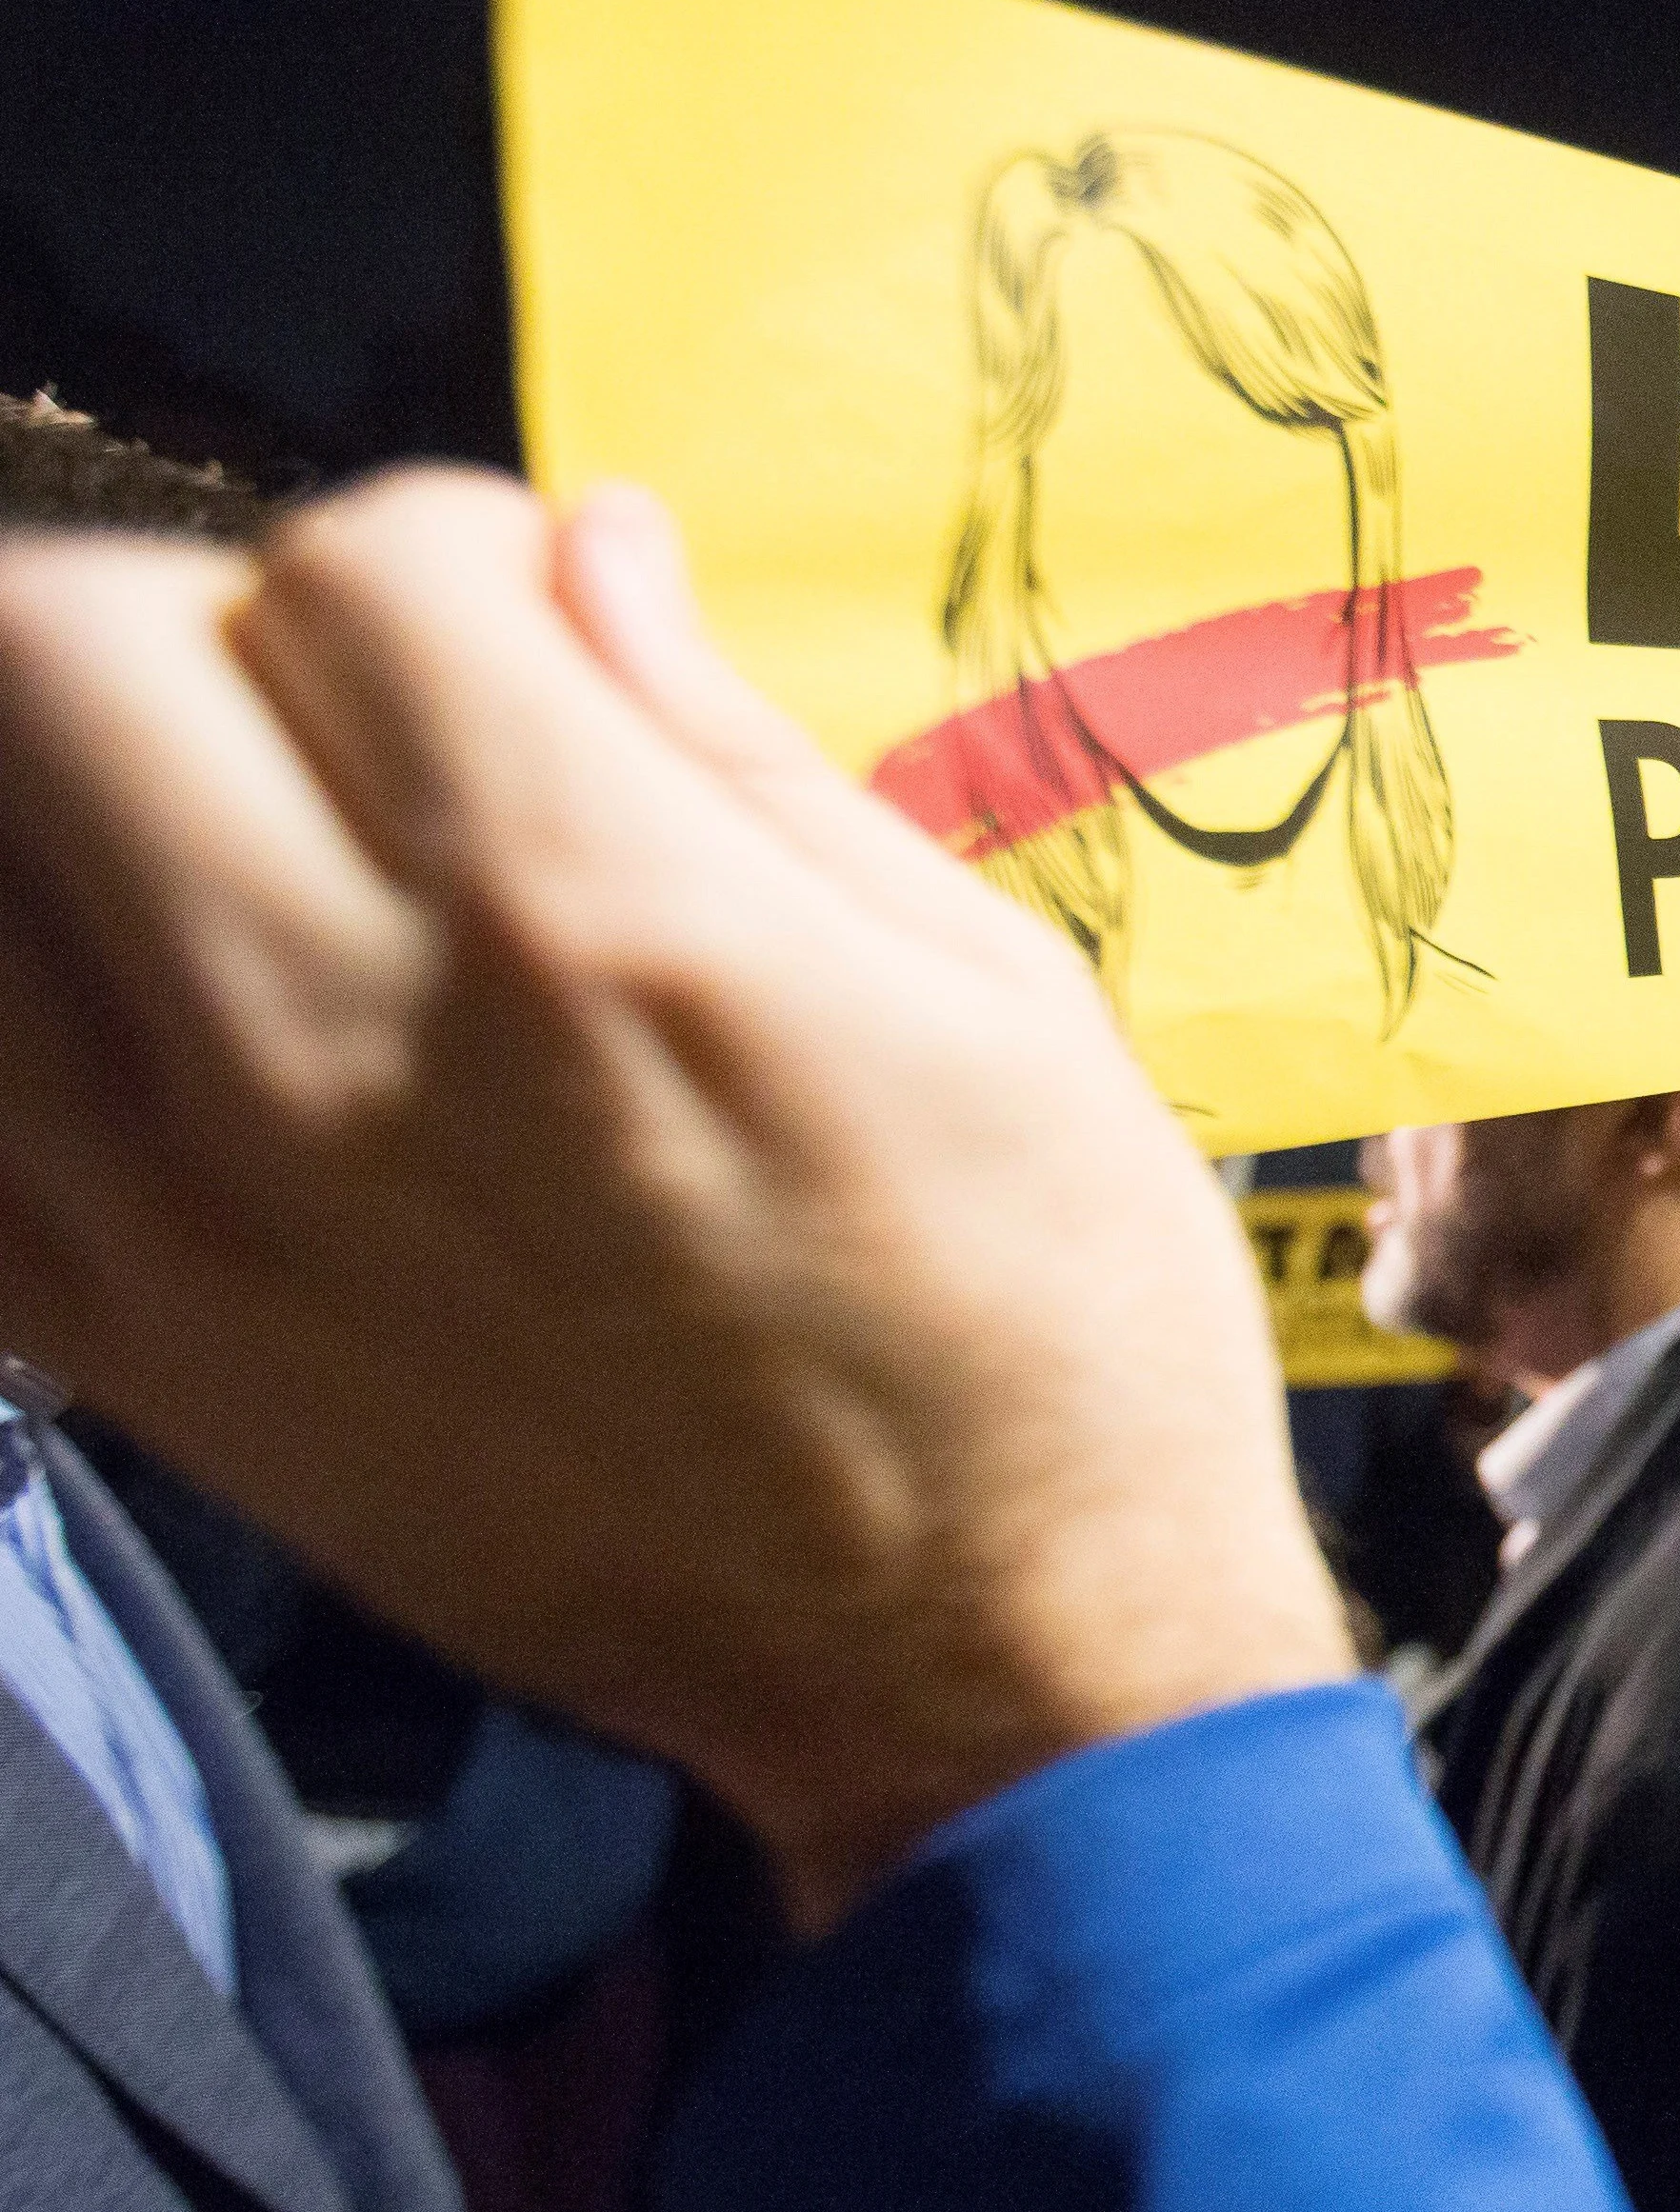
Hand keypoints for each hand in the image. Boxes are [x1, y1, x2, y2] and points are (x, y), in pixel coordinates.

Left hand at [0, 474, 1354, 1927]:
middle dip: (204, 627)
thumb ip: (735, 749)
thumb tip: (586, 548)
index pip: (354, 557)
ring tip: (244, 870)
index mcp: (595, 915)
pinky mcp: (131, 1347)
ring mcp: (190, 1204)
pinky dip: (31, 1021)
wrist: (989, 1664)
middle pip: (51, 645)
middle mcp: (337, 1034)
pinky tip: (170, 1037)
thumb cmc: (1045, 1319)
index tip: (543, 634)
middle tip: (353, 724)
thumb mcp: (986, 986)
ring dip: (82, 807)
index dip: (463, 553)